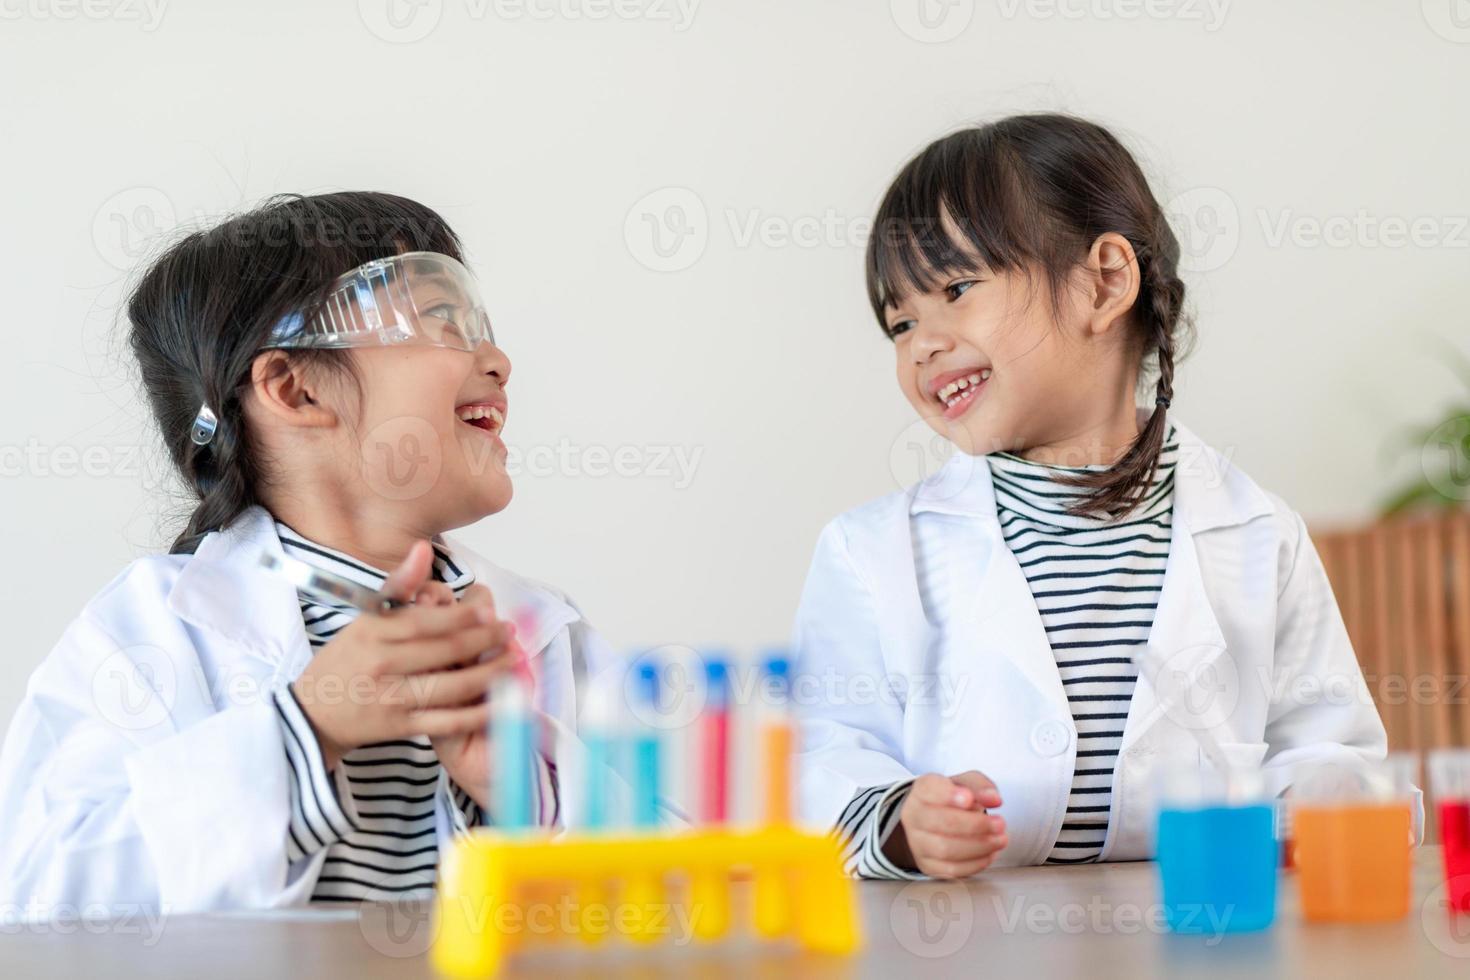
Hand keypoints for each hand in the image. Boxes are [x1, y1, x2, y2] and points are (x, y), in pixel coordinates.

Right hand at [290, 542, 513, 769]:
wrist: (313, 713)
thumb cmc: (347, 659)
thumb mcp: (364, 617)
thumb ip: (400, 585)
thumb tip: (423, 548)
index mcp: (374, 632)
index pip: (425, 620)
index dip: (462, 616)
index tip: (489, 610)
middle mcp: (382, 664)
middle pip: (445, 651)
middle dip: (486, 641)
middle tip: (510, 632)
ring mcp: (392, 699)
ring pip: (451, 686)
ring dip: (490, 674)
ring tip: (514, 661)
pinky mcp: (400, 727)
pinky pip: (447, 722)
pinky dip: (477, 714)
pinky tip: (502, 704)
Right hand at [883, 771, 1007, 877]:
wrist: (934, 820)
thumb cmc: (952, 801)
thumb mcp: (966, 784)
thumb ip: (981, 786)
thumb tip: (994, 799)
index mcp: (922, 790)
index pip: (930, 789)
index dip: (949, 795)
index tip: (970, 799)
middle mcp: (914, 815)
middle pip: (942, 822)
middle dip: (976, 825)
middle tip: (1000, 824)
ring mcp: (917, 842)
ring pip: (945, 849)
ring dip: (979, 846)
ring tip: (1000, 839)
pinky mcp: (927, 865)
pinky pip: (950, 870)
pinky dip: (975, 863)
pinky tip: (990, 853)